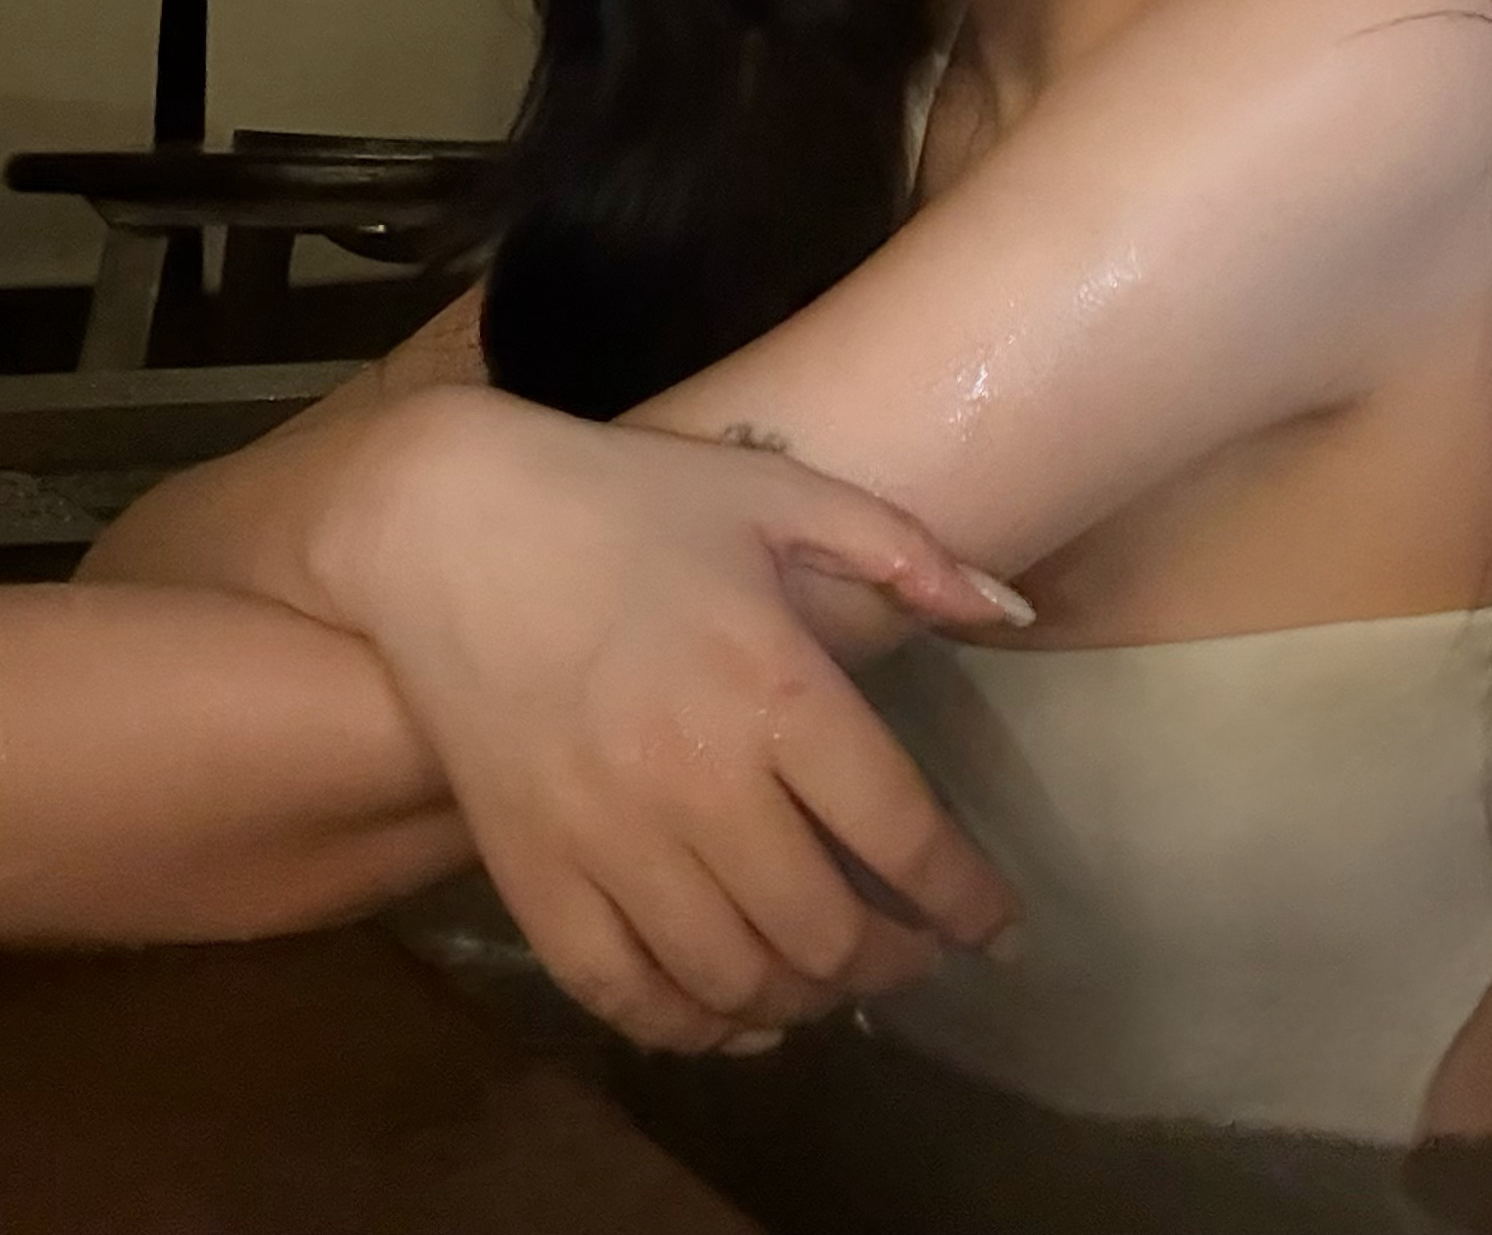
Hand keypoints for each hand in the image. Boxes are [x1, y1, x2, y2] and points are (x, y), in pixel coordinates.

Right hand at [312, 386, 1022, 1052]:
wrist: (448, 525)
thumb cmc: (629, 500)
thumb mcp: (781, 493)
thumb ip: (906, 554)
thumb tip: (1014, 616)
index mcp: (774, 689)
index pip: (900, 834)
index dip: (964, 899)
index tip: (999, 929)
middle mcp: (698, 783)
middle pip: (823, 928)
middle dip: (893, 962)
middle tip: (918, 954)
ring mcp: (607, 841)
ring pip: (732, 979)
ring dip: (803, 1001)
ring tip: (834, 981)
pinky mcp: (530, 875)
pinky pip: (621, 993)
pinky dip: (689, 1027)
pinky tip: (731, 1015)